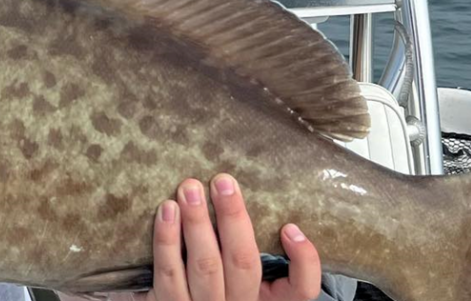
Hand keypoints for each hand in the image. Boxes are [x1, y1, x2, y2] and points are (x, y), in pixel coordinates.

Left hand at [140, 174, 321, 300]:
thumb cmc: (217, 283)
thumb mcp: (244, 275)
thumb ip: (252, 245)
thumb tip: (259, 198)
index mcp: (266, 298)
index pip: (302, 289)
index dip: (304, 260)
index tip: (290, 227)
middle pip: (243, 264)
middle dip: (232, 218)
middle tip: (222, 181)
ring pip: (205, 266)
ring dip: (196, 223)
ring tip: (190, 189)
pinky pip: (168, 273)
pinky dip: (167, 240)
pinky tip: (167, 211)